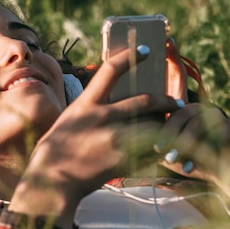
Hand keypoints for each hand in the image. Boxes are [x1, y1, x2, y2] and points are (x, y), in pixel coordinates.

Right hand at [9, 48, 182, 228]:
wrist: (53, 178)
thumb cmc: (58, 147)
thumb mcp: (72, 117)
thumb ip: (92, 107)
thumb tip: (116, 98)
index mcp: (86, 103)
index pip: (111, 70)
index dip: (130, 56)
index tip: (146, 50)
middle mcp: (102, 117)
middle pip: (145, 100)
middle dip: (165, 100)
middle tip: (176, 102)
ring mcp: (114, 138)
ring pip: (153, 126)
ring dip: (165, 126)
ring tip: (173, 128)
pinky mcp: (122, 160)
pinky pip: (148, 151)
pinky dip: (157, 150)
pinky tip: (162, 151)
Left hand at [154, 103, 229, 197]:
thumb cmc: (198, 165)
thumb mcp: (175, 156)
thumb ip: (161, 150)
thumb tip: (138, 149)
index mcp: (188, 113)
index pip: (170, 112)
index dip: (159, 127)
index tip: (150, 146)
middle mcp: (203, 111)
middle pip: (182, 113)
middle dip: (169, 133)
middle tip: (159, 150)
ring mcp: (219, 117)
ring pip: (196, 123)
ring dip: (182, 142)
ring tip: (172, 160)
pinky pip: (213, 134)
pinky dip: (199, 151)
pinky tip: (188, 167)